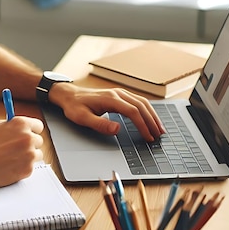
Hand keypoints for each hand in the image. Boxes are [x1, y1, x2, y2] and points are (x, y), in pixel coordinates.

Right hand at [0, 116, 43, 187]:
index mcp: (21, 124)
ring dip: (28, 156)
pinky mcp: (27, 170)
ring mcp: (29, 155)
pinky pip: (30, 167)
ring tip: (12, 157)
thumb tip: (13, 125)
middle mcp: (28, 138)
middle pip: (38, 140)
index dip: (32, 130)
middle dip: (29, 144)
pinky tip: (9, 165)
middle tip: (17, 147)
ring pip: (36, 155)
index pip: (38, 126)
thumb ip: (6, 124)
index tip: (29, 133)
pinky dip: (22, 167)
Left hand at [49, 84, 164, 141]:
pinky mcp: (118, 95)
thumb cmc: (74, 107)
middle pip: (141, 105)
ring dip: (152, 114)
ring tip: (159, 128)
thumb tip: (117, 129)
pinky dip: (146, 109)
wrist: (68, 95)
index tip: (149, 137)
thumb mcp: (83, 118)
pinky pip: (137, 100)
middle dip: (152, 121)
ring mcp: (119, 93)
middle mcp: (117, 93)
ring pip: (141, 102)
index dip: (143, 125)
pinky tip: (149, 117)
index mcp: (110, 99)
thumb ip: (100, 124)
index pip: (133, 112)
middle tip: (159, 135)